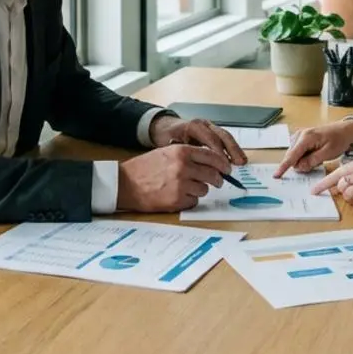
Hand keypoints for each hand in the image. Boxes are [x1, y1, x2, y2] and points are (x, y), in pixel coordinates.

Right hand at [116, 144, 232, 212]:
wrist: (125, 184)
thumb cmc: (144, 168)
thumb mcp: (166, 153)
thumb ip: (187, 156)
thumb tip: (211, 163)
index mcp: (181, 152)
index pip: (212, 157)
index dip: (222, 164)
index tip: (227, 169)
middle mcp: (183, 167)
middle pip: (213, 175)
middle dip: (217, 180)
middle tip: (217, 182)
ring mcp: (180, 184)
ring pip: (204, 189)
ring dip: (199, 190)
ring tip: (184, 188)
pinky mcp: (177, 200)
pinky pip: (194, 201)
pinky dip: (189, 200)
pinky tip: (176, 196)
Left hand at [148, 115, 247, 165]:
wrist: (165, 128)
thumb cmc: (167, 139)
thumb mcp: (172, 147)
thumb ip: (184, 155)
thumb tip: (195, 168)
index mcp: (193, 127)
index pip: (210, 139)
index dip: (218, 153)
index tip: (223, 166)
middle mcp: (203, 124)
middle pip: (222, 135)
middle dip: (232, 150)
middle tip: (237, 164)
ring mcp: (209, 127)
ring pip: (226, 136)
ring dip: (235, 149)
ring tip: (241, 162)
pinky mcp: (213, 131)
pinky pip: (225, 139)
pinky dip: (232, 149)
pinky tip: (237, 159)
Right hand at [274, 118, 352, 176]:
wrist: (346, 130)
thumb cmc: (339, 140)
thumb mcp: (328, 153)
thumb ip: (312, 161)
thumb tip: (298, 167)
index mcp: (306, 138)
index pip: (292, 155)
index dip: (283, 166)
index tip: (276, 175)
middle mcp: (300, 135)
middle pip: (292, 156)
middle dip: (301, 164)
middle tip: (317, 161)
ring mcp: (300, 136)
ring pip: (295, 155)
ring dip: (304, 160)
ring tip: (318, 157)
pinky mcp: (301, 139)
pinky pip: (298, 152)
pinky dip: (304, 157)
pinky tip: (315, 155)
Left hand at [312, 157, 352, 204]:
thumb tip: (347, 186)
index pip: (341, 168)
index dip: (329, 177)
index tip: (320, 184)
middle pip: (336, 175)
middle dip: (324, 184)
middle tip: (315, 192)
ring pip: (342, 185)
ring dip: (344, 195)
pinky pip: (350, 193)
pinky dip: (350, 200)